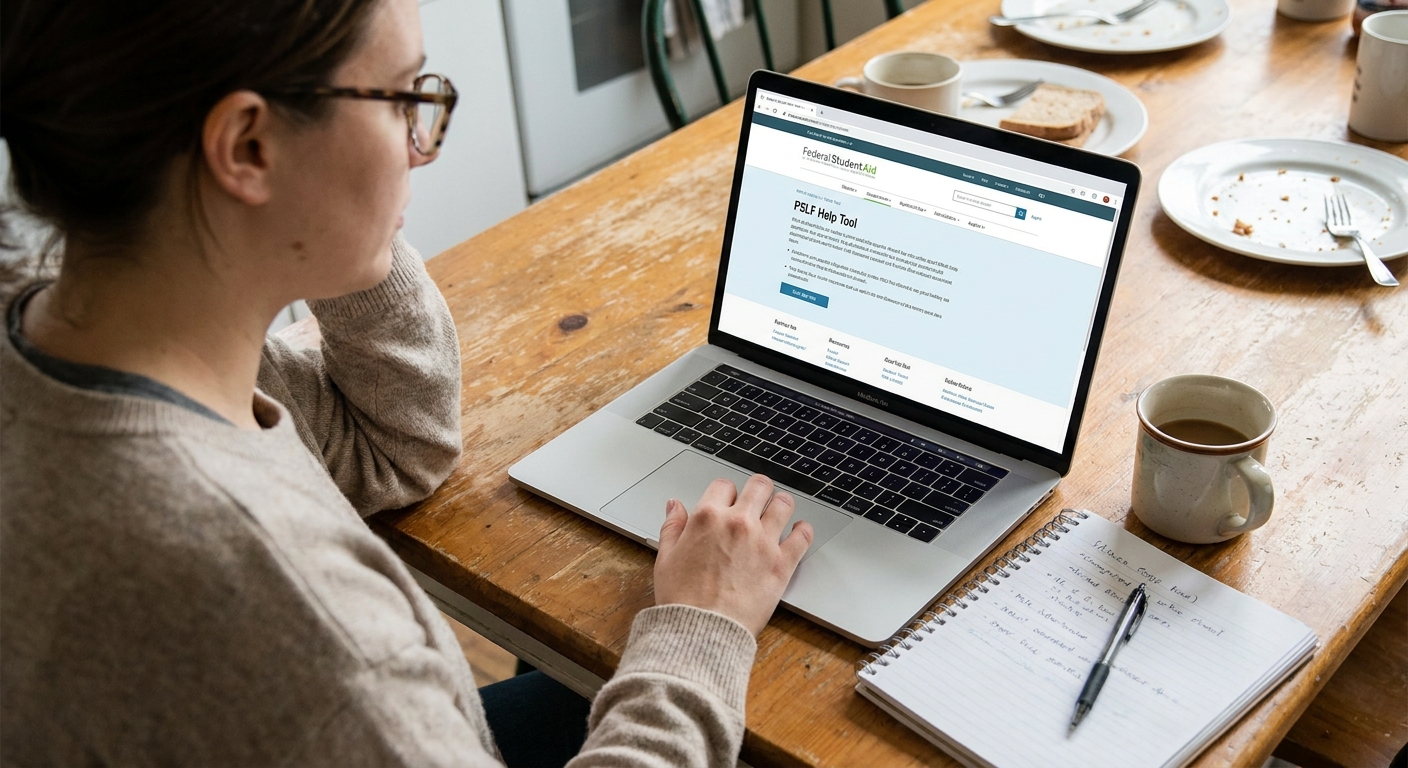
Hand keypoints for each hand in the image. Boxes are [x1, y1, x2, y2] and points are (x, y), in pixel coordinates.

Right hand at [653, 474, 813, 635]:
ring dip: (781, 505)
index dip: (725, 493)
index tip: (728, 502)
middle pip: (759, 486)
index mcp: (707, 517)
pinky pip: (803, 536)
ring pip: (784, 504)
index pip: (724, 485)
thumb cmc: (682, 600)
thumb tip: (674, 506)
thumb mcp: (666, 558)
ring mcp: (763, 542)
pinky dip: (803, 530)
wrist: (702, 631)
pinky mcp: (782, 564)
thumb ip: (672, 527)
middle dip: (758, 490)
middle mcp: (738, 523)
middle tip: (758, 499)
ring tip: (779, 511)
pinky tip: (798, 531)